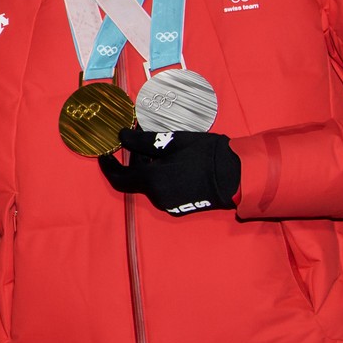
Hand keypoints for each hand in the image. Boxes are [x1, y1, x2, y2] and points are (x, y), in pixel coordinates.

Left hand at [99, 129, 241, 216]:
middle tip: (140, 139)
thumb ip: (142, 141)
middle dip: (134, 160)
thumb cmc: (204, 154)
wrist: (239, 175)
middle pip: (135, 178)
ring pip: (150, 183)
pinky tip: (173, 161)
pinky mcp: (181, 206)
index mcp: (151, 181)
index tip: (103, 154)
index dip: (108, 166)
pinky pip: (163, 189)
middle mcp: (157, 196)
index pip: (118, 178)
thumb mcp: (171, 141)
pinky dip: (160, 176)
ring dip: (149, 167)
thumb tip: (121, 136)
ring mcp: (170, 203)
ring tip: (161, 146)